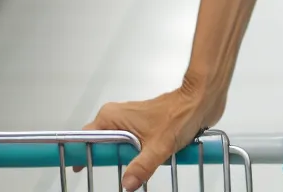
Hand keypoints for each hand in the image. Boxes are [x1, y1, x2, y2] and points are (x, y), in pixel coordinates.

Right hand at [79, 81, 220, 190]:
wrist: (202, 99)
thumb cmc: (180, 114)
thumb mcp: (158, 146)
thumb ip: (140, 167)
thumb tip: (127, 185)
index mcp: (112, 117)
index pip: (85, 138)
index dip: (80, 154)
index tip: (79, 170)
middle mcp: (118, 117)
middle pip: (100, 146)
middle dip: (105, 162)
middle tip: (111, 176)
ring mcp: (131, 122)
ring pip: (117, 148)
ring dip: (124, 162)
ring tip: (131, 175)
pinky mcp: (144, 126)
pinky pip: (132, 147)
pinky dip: (136, 157)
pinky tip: (144, 168)